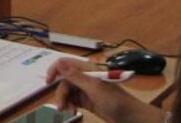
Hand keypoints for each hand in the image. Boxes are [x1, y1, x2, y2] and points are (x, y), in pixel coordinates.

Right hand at [46, 59, 162, 122]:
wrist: (131, 118)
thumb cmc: (116, 101)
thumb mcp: (94, 88)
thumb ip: (76, 76)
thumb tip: (59, 64)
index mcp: (88, 70)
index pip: (65, 63)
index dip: (54, 70)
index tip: (48, 82)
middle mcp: (86, 77)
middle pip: (64, 80)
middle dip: (60, 93)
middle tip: (61, 107)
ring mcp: (86, 89)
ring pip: (67, 91)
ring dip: (65, 100)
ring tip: (68, 111)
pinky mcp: (87, 100)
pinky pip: (72, 99)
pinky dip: (70, 105)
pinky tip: (72, 111)